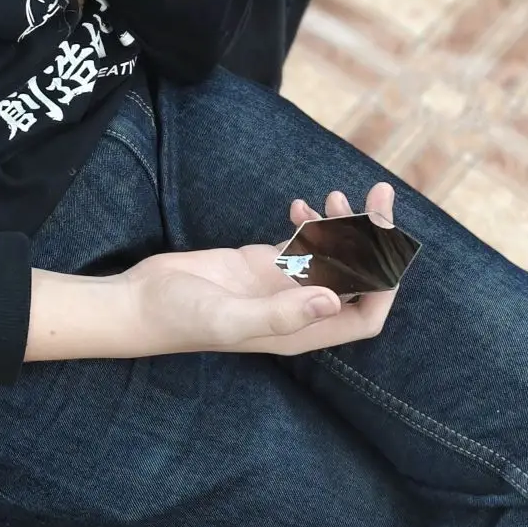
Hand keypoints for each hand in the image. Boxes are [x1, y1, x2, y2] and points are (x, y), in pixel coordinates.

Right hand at [120, 182, 399, 359]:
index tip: (386, 240)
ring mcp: (281, 286)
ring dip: (343, 224)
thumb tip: (333, 299)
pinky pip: (301, 242)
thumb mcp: (230, 318)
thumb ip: (281, 314)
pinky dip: (309, 221)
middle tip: (379, 194)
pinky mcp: (262, 264)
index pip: (365, 314)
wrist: (140, 303)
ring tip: (338, 194)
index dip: (385, 282)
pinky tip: (298, 204)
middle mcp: (299, 310)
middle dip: (373, 238)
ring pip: (331, 255)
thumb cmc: (181, 319)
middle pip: (355, 278)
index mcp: (301, 332)